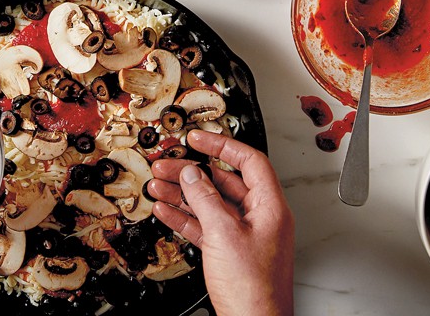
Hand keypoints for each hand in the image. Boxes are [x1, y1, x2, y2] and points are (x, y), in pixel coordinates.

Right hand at [149, 131, 294, 315]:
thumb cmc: (254, 291)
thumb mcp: (224, 234)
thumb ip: (206, 200)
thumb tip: (193, 174)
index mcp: (270, 207)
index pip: (248, 161)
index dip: (221, 146)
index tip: (197, 138)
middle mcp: (260, 218)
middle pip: (224, 182)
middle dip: (192, 172)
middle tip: (167, 164)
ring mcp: (245, 235)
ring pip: (210, 204)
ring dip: (183, 193)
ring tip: (158, 184)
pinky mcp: (230, 252)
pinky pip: (205, 225)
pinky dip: (185, 216)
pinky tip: (166, 209)